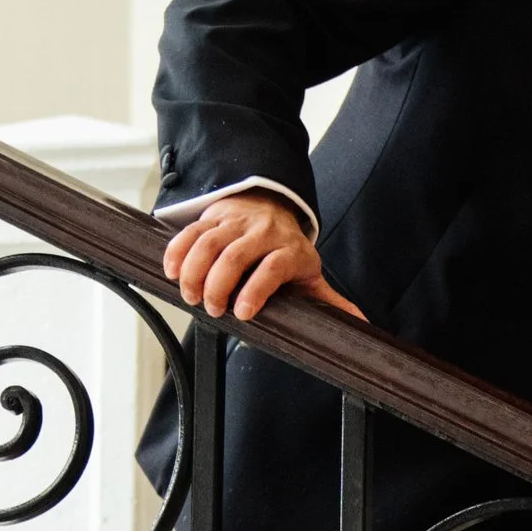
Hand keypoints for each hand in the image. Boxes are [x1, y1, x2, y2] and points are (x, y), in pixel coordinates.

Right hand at [163, 193, 367, 325]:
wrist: (271, 205)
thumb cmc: (287, 251)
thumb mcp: (310, 274)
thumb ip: (330, 302)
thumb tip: (361, 324)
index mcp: (290, 251)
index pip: (272, 268)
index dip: (255, 291)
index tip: (242, 314)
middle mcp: (263, 233)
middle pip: (234, 256)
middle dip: (217, 286)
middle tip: (211, 309)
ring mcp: (236, 223)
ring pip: (208, 243)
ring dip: (193, 271)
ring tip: (189, 295)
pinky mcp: (212, 217)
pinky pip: (190, 231)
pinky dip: (176, 251)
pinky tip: (170, 272)